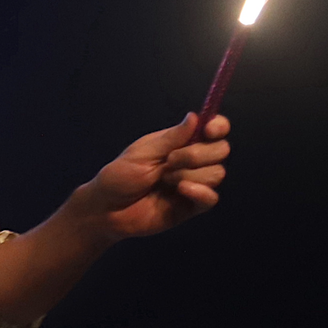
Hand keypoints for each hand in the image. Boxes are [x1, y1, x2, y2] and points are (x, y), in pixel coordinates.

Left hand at [68, 114, 229, 243]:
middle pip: (220, 150)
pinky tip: (181, 191)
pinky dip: (200, 192)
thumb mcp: (142, 153)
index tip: (208, 130)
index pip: (214, 129)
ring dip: (189, 174)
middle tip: (168, 161)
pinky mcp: (192, 206)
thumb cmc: (119, 177)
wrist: (107, 210)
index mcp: (181, 142)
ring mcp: (194, 183)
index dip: (218, 126)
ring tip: (164, 180)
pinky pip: (211, 198)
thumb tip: (195, 116)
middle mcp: (192, 161)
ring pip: (217, 173)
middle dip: (197, 154)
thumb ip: (171, 138)